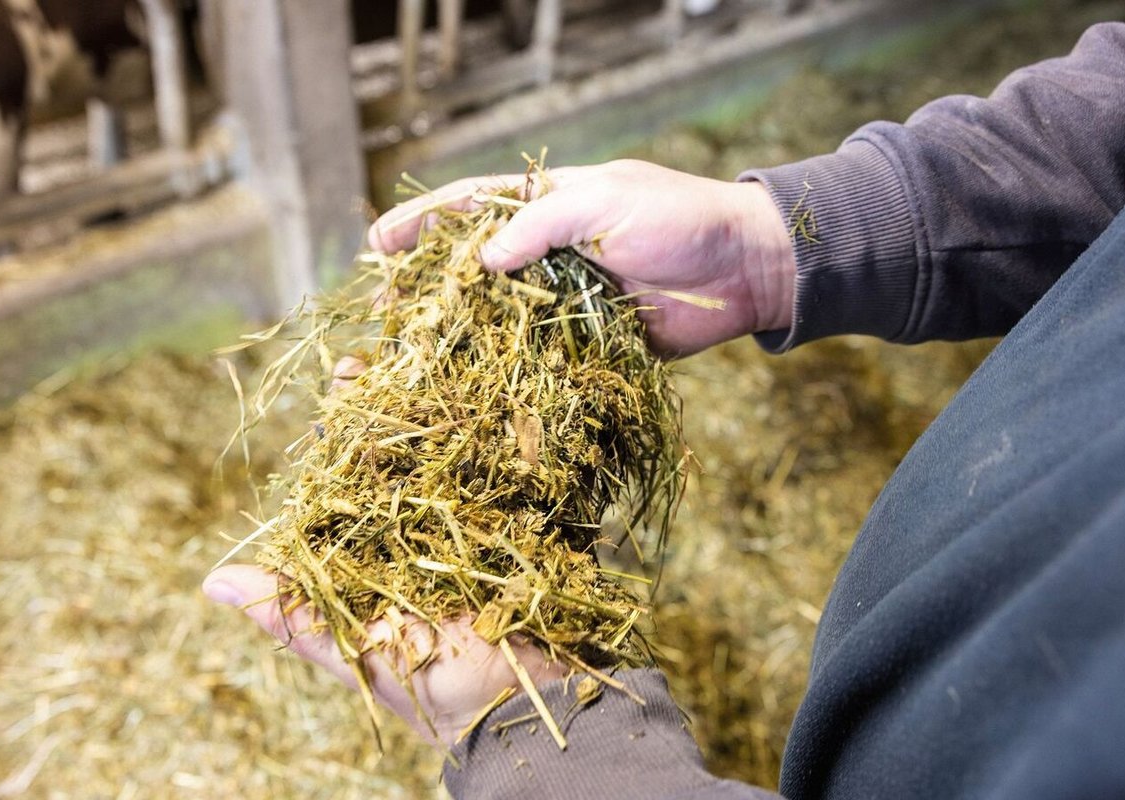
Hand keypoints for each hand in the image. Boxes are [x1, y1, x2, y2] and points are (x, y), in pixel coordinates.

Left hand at [205, 357, 566, 747]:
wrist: (539, 715)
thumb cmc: (444, 693)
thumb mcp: (359, 649)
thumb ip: (295, 614)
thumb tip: (209, 581)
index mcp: (384, 545)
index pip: (359, 468)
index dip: (350, 419)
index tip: (347, 371)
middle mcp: (434, 523)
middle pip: (415, 441)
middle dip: (407, 386)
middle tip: (411, 326)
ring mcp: (490, 517)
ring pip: (471, 441)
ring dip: (463, 387)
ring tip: (459, 334)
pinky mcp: (540, 519)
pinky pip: (528, 464)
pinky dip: (524, 421)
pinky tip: (520, 374)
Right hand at [368, 159, 796, 356]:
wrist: (747, 269)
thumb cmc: (680, 218)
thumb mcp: (606, 201)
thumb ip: (541, 224)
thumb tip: (481, 260)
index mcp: (548, 205)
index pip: (471, 208)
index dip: (422, 223)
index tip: (377, 244)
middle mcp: (548, 252)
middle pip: (472, 269)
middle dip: (426, 288)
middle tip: (381, 313)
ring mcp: (566, 300)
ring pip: (498, 318)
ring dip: (456, 336)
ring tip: (411, 356)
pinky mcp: (589, 342)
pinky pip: (539, 356)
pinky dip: (507, 371)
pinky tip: (472, 388)